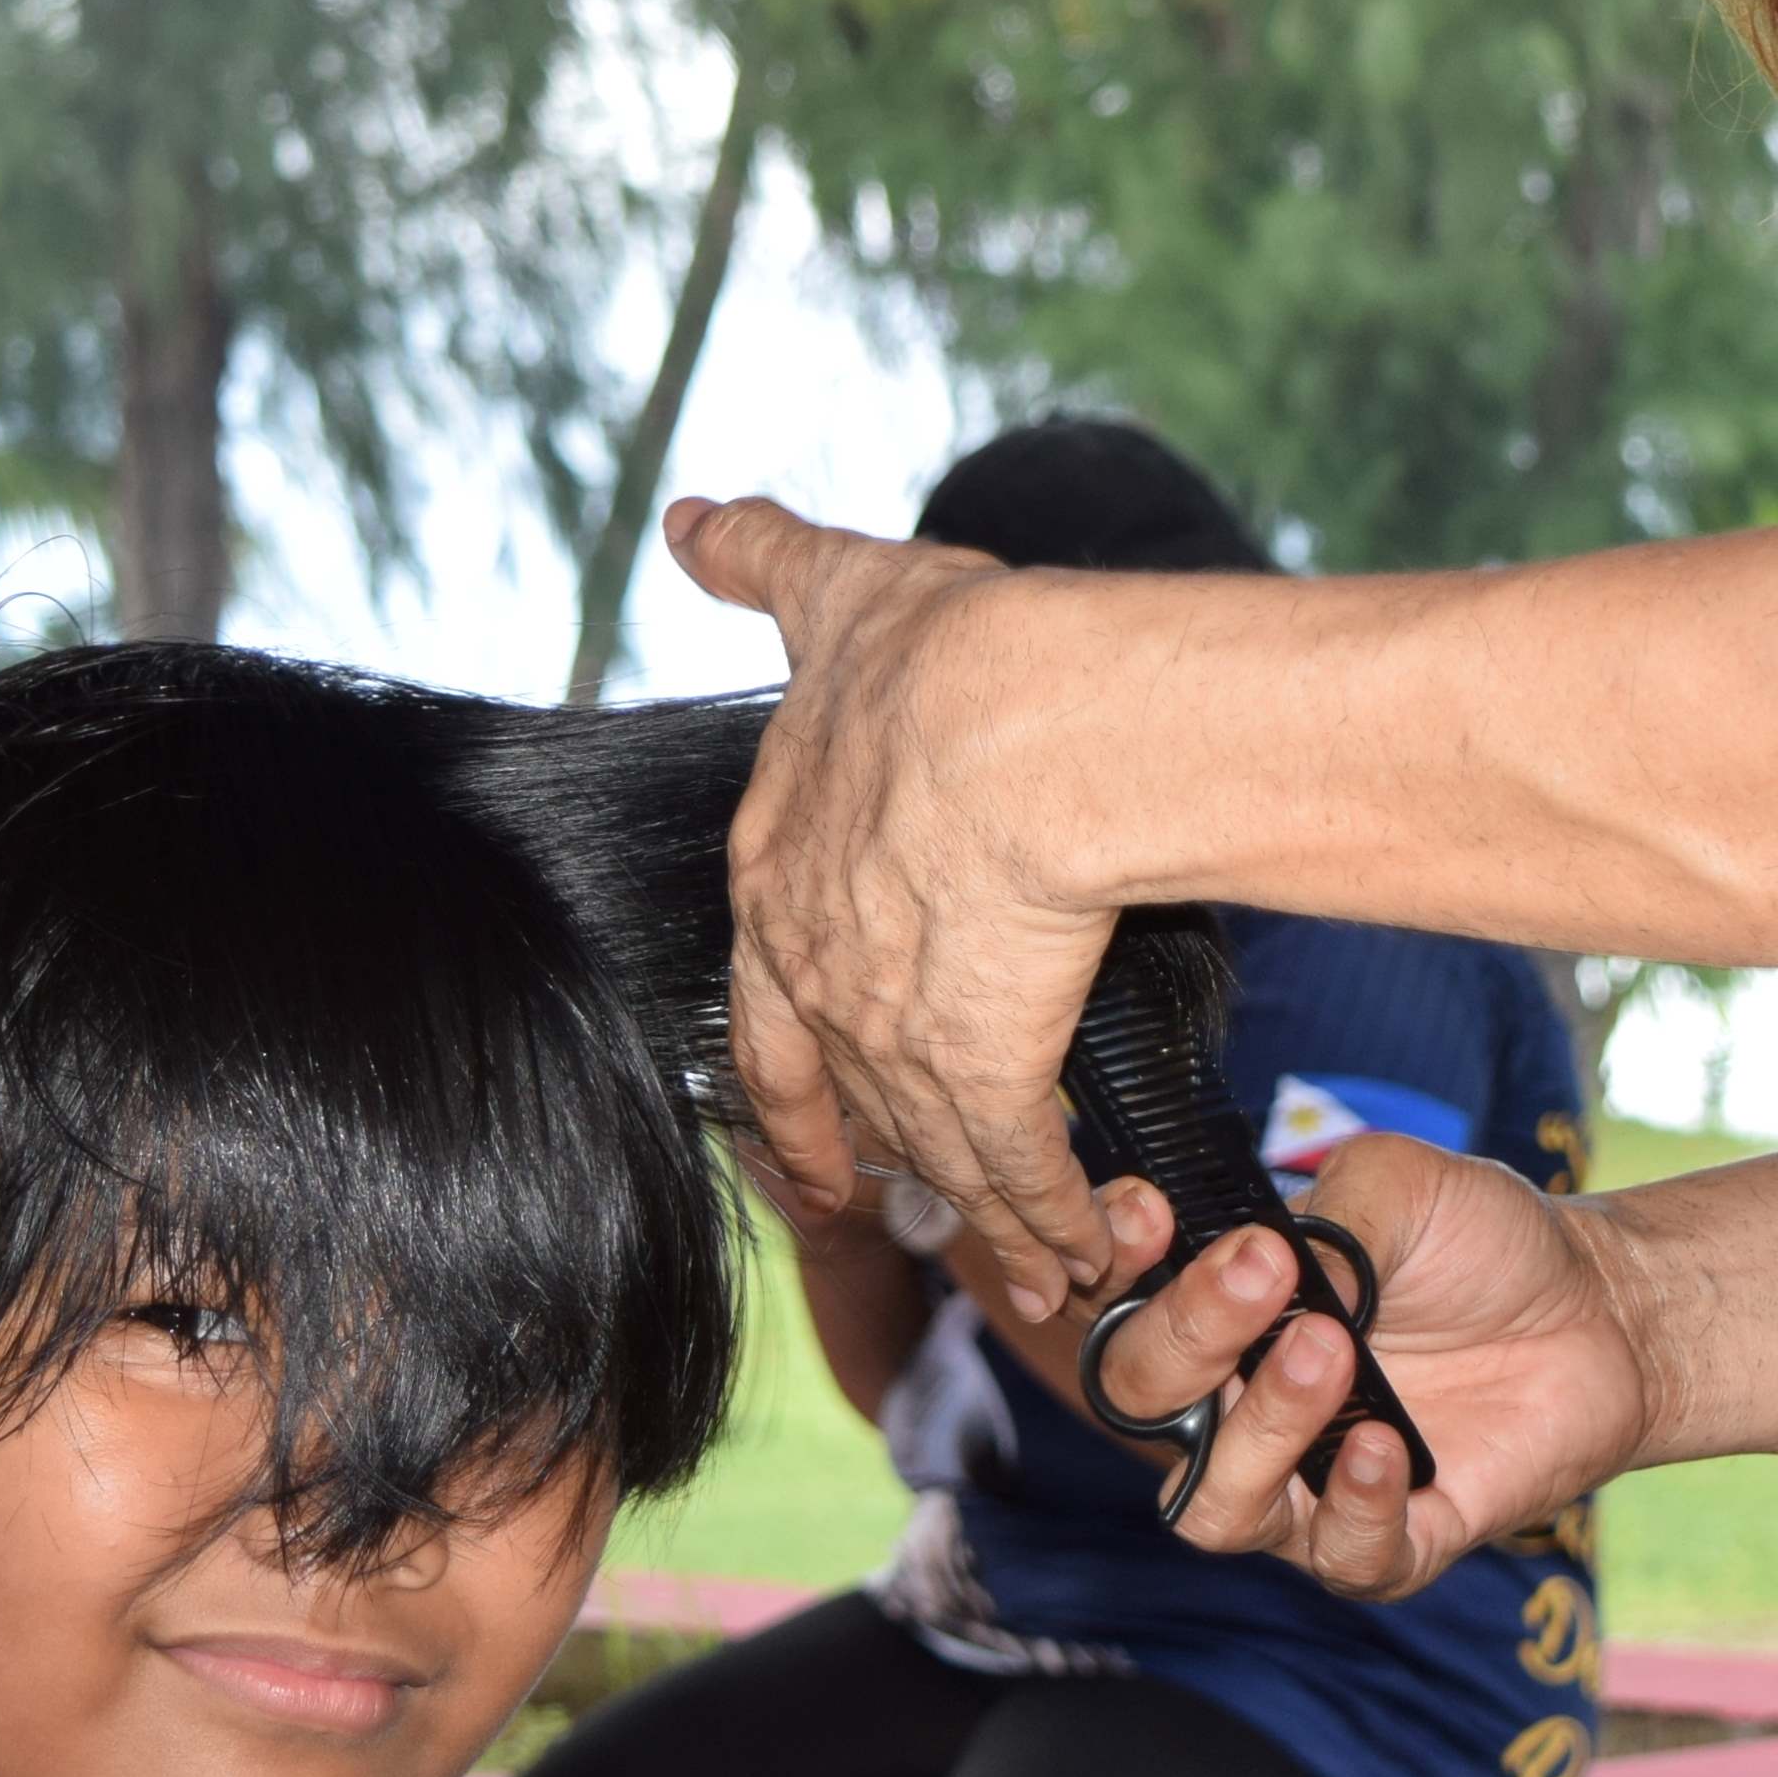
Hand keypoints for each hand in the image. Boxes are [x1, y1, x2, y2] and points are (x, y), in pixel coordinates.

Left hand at [667, 491, 1123, 1313]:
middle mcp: (820, 974)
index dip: (790, 1076)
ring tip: (1036, 1258)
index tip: (803, 1134)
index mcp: (778, 876)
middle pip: (845, 1096)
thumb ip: (764, 563)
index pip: (768, 1007)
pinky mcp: (985, 1076)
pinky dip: (1051, 1217)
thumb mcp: (836, 597)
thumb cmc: (937, 658)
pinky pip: (1020, 1172)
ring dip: (989, 1207)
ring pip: (939, 1147)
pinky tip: (1084, 1248)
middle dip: (872, 1158)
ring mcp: (896, 1037)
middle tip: (880, 1204)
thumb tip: (693, 517)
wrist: (1007, 726)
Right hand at [1079, 1136, 1662, 1598]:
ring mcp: (1308, 1483)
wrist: (1601, 1309)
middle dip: (1187, 1336)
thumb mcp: (1402, 1184)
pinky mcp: (1389, 1541)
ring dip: (1260, 1428)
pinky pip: (1338, 1555)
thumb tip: (1267, 1263)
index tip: (1150, 1215)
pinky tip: (1388, 1443)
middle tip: (1266, 1275)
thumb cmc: (1481, 1243)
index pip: (1117, 1299)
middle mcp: (1240, 1404)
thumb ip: (1323, 1217)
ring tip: (1332, 1352)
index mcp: (1223, 1310)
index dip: (1109, 1262)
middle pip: (1144, 1401)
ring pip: (1214, 1503)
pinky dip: (1354, 1505)